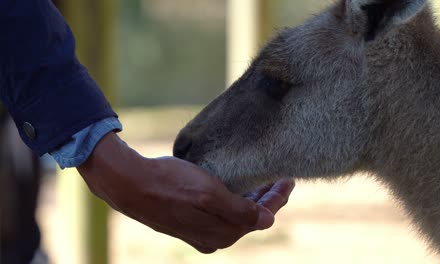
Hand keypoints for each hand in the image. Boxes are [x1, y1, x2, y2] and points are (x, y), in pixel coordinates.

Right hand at [77, 132, 294, 252]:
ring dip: (250, 198)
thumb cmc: (170, 185)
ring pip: (235, 214)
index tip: (288, 180)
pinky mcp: (189, 221)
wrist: (131, 184)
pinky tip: (235, 188)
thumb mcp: (209, 194)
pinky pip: (220, 213)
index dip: (277, 199)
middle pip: (249, 217)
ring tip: (262, 181)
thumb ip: (239, 211)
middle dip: (266, 198)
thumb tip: (267, 221)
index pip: (261, 217)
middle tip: (279, 177)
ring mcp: (200, 231)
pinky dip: (233, 200)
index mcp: (222, 233)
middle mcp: (213, 237)